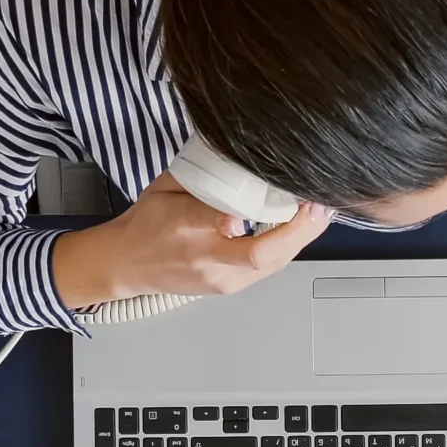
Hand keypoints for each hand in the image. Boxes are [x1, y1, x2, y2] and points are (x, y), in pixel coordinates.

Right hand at [51, 173, 334, 309]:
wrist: (127, 266)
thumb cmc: (145, 225)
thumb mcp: (163, 189)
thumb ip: (199, 177)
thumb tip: (238, 158)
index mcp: (181, 228)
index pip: (212, 222)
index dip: (235, 216)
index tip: (261, 203)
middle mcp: (204, 260)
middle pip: (259, 256)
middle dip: (298, 231)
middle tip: (318, 205)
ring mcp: (221, 280)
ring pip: (272, 265)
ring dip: (302, 239)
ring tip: (320, 213)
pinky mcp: (230, 288)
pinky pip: (269, 269)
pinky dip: (289, 248)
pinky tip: (303, 229)